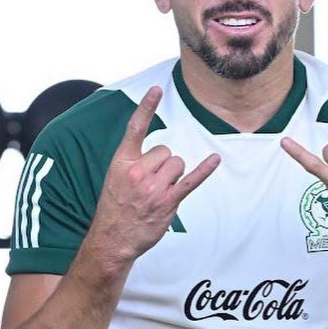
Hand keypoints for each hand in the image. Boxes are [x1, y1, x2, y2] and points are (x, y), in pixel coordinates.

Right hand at [94, 86, 219, 260]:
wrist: (112, 239)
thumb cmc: (116, 207)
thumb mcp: (115, 177)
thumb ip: (134, 161)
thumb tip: (160, 153)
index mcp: (122, 161)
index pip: (135, 128)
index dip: (146, 107)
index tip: (156, 89)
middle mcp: (138, 171)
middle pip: (166, 150)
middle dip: (164, 164)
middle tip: (151, 183)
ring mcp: (154, 187)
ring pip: (178, 164)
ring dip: (174, 175)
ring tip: (159, 192)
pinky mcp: (168, 201)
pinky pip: (191, 180)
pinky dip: (205, 169)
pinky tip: (215, 159)